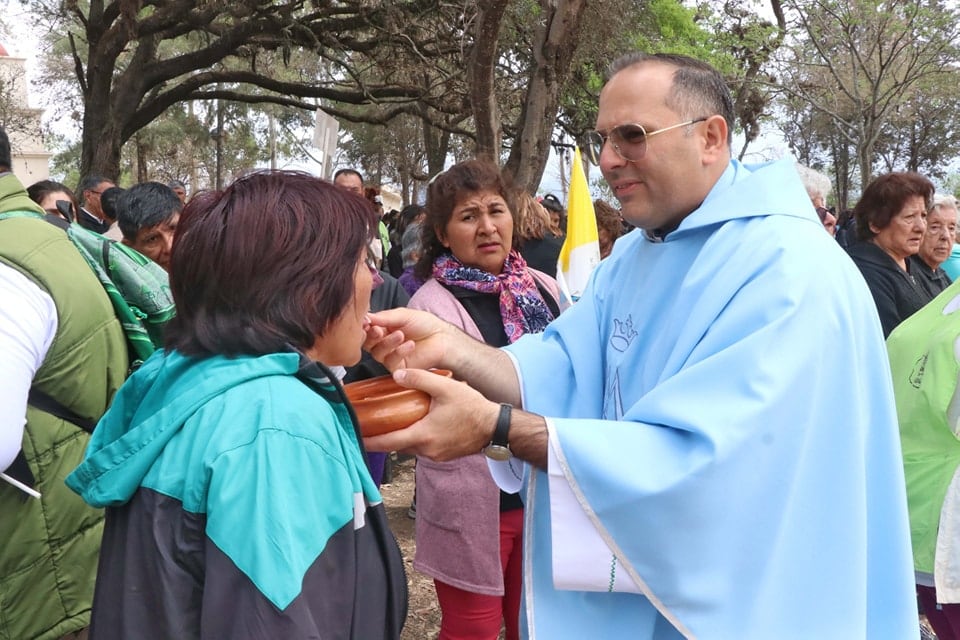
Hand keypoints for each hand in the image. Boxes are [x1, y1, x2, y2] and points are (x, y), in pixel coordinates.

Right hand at [363, 308, 449, 371]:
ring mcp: (391, 356)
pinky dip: (398, 352)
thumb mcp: (403, 315)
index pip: (366, 329)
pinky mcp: (399, 368)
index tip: (366, 322)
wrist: (442, 337)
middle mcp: (384, 343)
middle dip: (371, 336)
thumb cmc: (425, 324)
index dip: (364, 326)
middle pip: (368, 343)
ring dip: (387, 343)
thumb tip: (365, 317)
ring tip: (400, 335)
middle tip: (378, 330)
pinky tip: (409, 345)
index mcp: (383, 328)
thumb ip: (384, 317)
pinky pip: (390, 362)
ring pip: (377, 353)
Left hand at [363, 368, 498, 461]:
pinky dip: (416, 437)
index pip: (387, 442)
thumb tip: (398, 375)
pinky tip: (418, 423)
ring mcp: (435, 455)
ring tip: (395, 420)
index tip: (355, 436)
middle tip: (371, 424)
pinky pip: (423, 447)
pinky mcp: (443, 455)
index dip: (369, 440)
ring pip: (410, 446)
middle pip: (397, 445)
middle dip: (384, 436)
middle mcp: (426, 450)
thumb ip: (420, 379)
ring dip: (402, 435)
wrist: (496, 427)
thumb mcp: (445, 387)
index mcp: (422, 436)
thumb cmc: (473, 408)